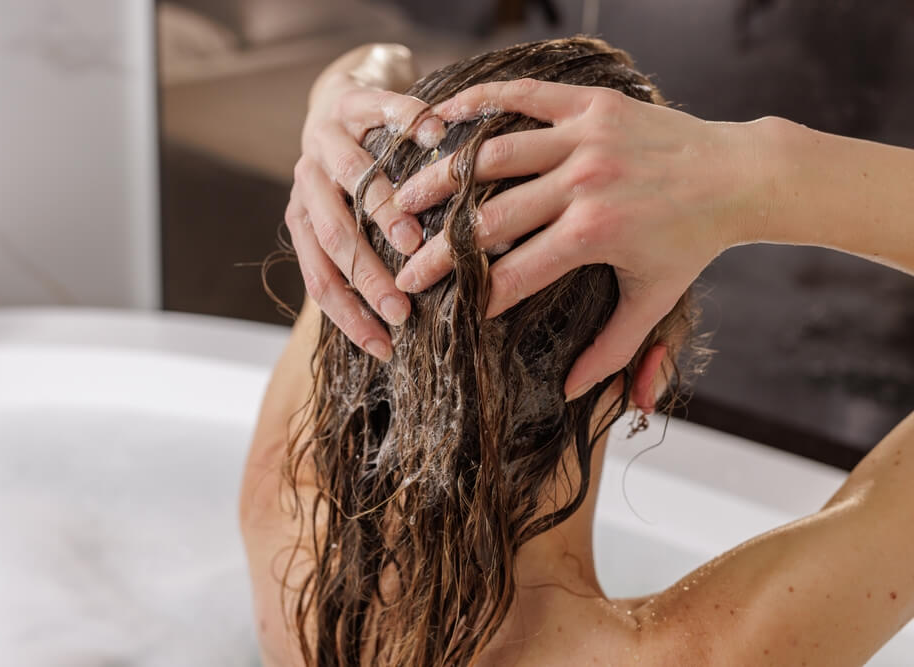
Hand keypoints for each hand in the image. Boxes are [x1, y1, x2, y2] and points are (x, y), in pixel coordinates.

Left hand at [286, 52, 445, 361]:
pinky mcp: (351, 99)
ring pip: (351, 176)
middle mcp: (307, 181)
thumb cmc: (354, 177)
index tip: (385, 347)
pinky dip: (408, 122)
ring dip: (381, 212)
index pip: (320, 280)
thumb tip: (400, 323)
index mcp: (303, 218)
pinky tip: (436, 136)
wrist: (338, 101)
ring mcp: (325, 138)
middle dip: (366, 276)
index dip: (349, 317)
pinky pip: (380, 109)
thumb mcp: (347, 217)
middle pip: (332, 235)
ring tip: (413, 241)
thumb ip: (364, 254)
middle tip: (402, 308)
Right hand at [392, 79, 770, 397]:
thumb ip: (612, 349)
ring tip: (403, 199)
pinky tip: (438, 117)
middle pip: (489, 219)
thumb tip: (571, 393)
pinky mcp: (590, 103)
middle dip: (439, 250)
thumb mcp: (653, 300)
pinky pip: (522, 96)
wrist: (739, 174)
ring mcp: (585, 137)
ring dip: (442, 179)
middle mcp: (584, 183)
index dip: (470, 292)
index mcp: (595, 234)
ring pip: (492, 156)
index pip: (515, 271)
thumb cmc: (692, 242)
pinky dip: (477, 102)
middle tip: (403, 268)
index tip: (434, 306)